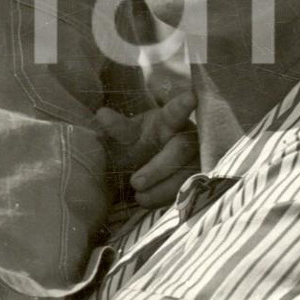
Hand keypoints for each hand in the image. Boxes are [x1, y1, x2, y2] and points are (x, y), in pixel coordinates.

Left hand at [96, 90, 198, 208]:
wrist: (149, 165)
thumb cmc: (141, 143)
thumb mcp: (129, 134)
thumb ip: (118, 127)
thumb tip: (101, 114)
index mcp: (170, 121)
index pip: (176, 111)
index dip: (184, 104)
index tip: (191, 97)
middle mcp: (188, 137)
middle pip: (181, 149)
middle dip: (159, 168)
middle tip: (136, 182)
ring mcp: (197, 159)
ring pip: (187, 175)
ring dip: (162, 188)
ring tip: (139, 196)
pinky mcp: (198, 181)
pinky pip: (189, 192)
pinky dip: (167, 199)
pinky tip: (150, 202)